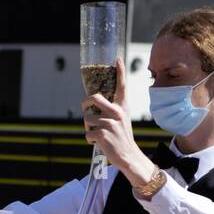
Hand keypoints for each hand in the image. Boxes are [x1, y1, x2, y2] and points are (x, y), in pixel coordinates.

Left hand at [81, 58, 153, 186]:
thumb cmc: (122, 137)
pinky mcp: (102, 134)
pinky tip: (99, 143)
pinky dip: (90, 139)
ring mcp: (109, 123)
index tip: (117, 59)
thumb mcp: (121, 120)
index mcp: (122, 107)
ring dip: (88, 128)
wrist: (128, 155)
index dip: (119, 71)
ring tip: (98, 134)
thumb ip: (111, 111)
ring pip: (87, 120)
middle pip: (94, 98)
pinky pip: (87, 133)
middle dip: (85, 103)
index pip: (121, 86)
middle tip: (85, 108)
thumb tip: (94, 106)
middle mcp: (117, 112)